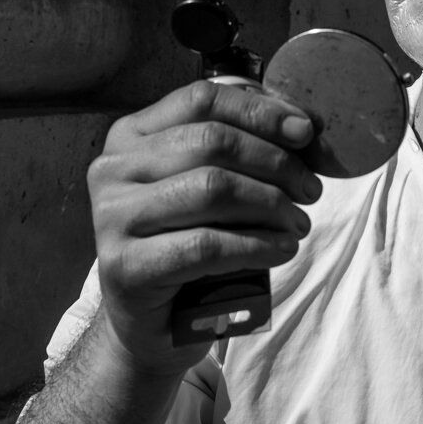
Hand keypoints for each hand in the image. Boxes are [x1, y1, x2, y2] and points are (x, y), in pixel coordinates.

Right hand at [86, 79, 323, 371]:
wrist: (155, 324)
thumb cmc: (191, 249)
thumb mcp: (215, 192)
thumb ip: (247, 153)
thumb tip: (308, 127)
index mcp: (132, 136)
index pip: (201, 99)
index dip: (260, 111)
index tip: (307, 133)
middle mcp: (113, 168)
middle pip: (211, 143)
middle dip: (275, 163)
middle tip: (310, 191)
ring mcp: (111, 217)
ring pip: (211, 189)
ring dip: (271, 205)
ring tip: (298, 224)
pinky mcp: (123, 265)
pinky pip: (204, 245)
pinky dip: (256, 245)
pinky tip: (282, 249)